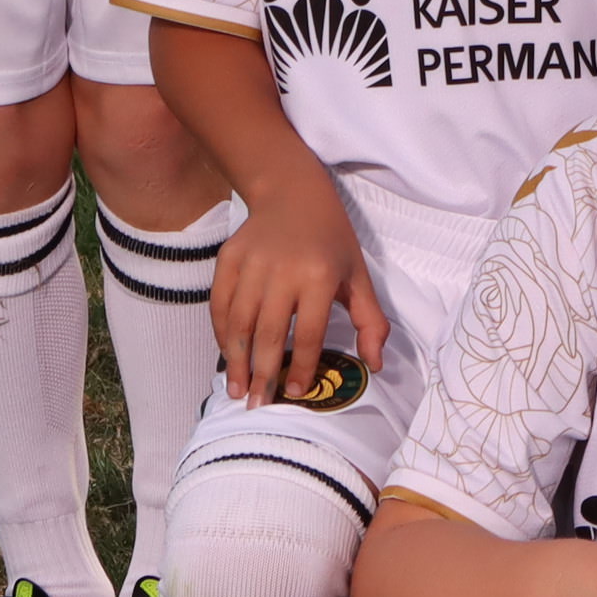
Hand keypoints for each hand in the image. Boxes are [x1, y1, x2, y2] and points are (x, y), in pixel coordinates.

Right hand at [208, 175, 388, 404]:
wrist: (292, 193)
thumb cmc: (331, 239)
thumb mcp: (358, 275)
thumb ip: (370, 320)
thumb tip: (376, 364)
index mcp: (320, 275)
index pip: (310, 332)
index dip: (303, 367)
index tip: (297, 393)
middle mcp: (283, 270)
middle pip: (270, 333)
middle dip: (263, 373)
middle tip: (258, 404)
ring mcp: (252, 263)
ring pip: (239, 322)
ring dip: (237, 360)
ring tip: (238, 389)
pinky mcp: (228, 258)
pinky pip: (219, 304)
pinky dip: (220, 333)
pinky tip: (227, 355)